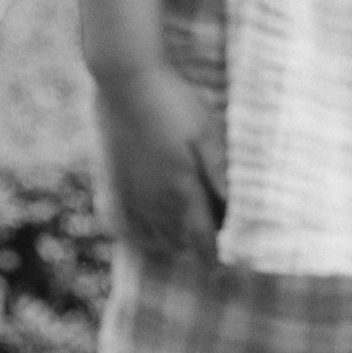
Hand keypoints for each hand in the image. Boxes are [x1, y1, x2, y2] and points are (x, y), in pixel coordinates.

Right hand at [92, 62, 224, 259]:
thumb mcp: (206, 133)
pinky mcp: (116, 182)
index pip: (201, 239)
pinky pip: (125, 224)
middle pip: (178, 244)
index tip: (227, 270)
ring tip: (189, 237)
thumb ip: (219, 171)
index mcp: (181, 188)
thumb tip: (235, 206)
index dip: (215, 258)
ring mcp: (131, 192)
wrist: (127, 81)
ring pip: (152, 238)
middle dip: (197, 248)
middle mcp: (153, 199)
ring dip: (172, 244)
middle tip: (215, 240)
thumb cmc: (174, 103)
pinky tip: (151, 232)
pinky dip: (141, 235)